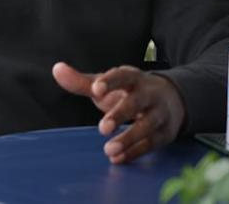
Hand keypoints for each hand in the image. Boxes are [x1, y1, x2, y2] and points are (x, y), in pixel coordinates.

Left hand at [52, 62, 185, 163]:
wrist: (172, 98)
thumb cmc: (129, 90)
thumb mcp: (108, 84)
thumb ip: (82, 81)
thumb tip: (56, 69)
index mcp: (132, 78)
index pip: (122, 76)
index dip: (110, 82)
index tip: (96, 90)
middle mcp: (149, 94)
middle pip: (136, 103)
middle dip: (120, 115)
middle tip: (102, 129)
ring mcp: (160, 113)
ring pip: (147, 126)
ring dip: (128, 139)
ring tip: (108, 150)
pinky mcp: (165, 133)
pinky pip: (152, 144)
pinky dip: (135, 152)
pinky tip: (118, 158)